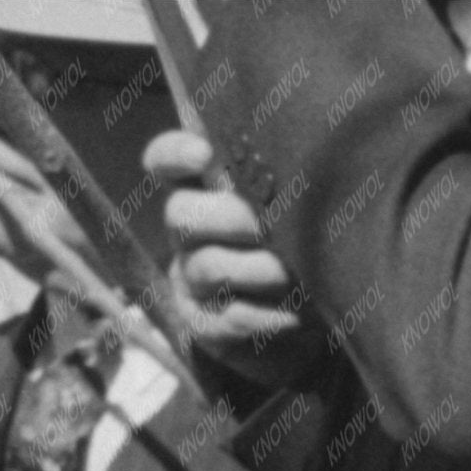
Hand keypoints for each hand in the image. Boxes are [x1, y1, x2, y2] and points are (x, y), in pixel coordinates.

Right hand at [143, 127, 306, 364]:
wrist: (306, 328)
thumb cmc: (295, 251)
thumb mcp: (287, 210)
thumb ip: (274, 180)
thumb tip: (290, 141)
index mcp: (200, 194)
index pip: (164, 163)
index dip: (173, 154)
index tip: (203, 153)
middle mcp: (187, 236)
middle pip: (180, 215)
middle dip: (227, 218)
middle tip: (265, 227)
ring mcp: (192, 283)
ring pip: (207, 267)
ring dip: (254, 269)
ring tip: (290, 275)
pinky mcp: (206, 328)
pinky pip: (230, 319)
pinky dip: (266, 316)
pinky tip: (294, 316)